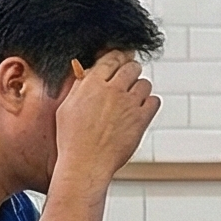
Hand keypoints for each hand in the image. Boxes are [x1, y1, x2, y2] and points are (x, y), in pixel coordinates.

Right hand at [52, 51, 157, 179]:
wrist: (85, 163)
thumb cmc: (72, 140)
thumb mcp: (67, 107)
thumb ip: (79, 87)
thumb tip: (86, 73)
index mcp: (92, 83)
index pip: (112, 58)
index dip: (118, 57)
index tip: (121, 60)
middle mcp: (112, 90)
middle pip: (132, 67)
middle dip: (130, 71)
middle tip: (128, 79)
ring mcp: (128, 104)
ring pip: (145, 83)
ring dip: (140, 88)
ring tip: (131, 99)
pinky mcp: (141, 119)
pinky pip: (154, 101)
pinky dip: (149, 103)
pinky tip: (140, 110)